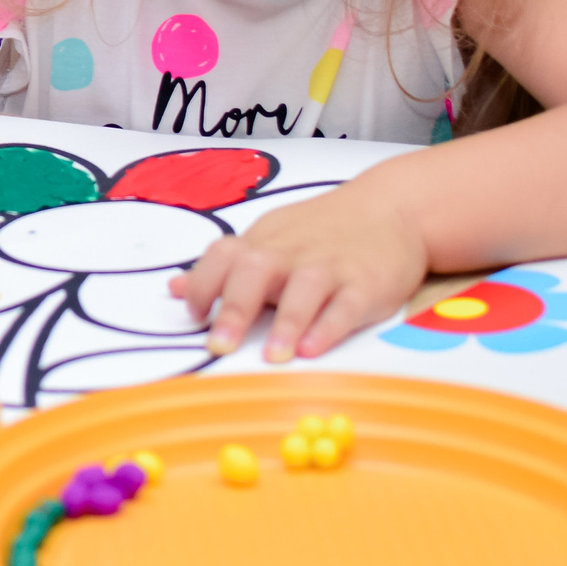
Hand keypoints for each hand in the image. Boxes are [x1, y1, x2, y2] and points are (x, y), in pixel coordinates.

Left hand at [171, 180, 426, 361]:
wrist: (391, 209)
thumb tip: (175, 288)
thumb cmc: (320, 231)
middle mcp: (292, 252)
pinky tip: (313, 349)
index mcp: (263, 242)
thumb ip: (224, 267)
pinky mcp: (367, 283)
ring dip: (286, 323)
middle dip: (234, 308)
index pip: (223, 255)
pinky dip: (329, 326)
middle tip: (219, 345)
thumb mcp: (268, 240)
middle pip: (255, 271)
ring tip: (272, 356)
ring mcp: (331, 266)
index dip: (203, 283)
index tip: (192, 316)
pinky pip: (347, 305)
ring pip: (304, 289)